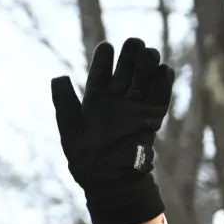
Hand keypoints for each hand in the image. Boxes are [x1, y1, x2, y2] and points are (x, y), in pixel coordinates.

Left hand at [50, 37, 174, 223]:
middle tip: (134, 42)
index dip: (103, 61)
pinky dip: (163, 85)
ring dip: (147, 67)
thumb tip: (58, 76)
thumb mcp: (69, 128)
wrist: (108, 182)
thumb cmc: (84, 158)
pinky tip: (165, 70)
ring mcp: (134, 111)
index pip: (100, 76)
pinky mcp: (150, 120)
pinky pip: (159, 99)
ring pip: (143, 83)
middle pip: (125, 74)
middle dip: (129, 58)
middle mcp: (116, 104)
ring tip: (149, 51)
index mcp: (94, 103)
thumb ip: (64, 102)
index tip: (106, 46)